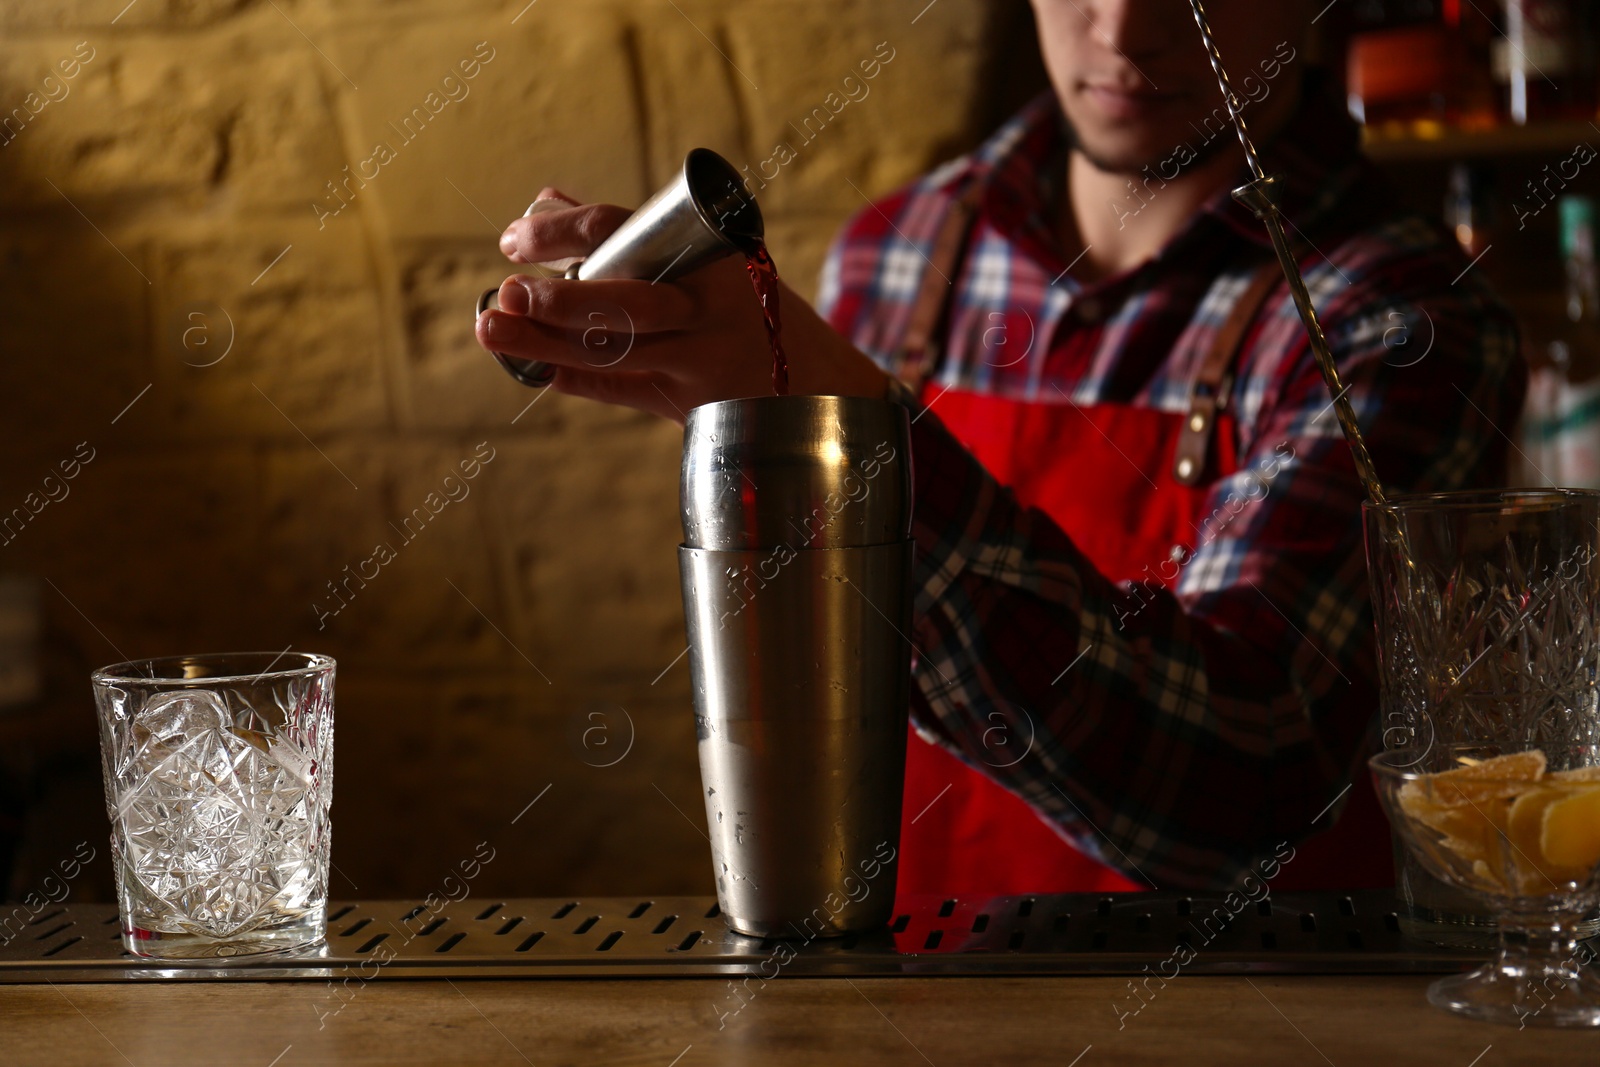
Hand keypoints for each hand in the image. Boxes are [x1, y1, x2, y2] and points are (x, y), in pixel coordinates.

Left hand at [474, 190, 890, 422]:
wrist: (823, 386)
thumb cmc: (752, 311)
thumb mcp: (711, 259)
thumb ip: (631, 233)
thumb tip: (547, 199)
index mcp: (706, 252)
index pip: (621, 228)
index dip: (561, 230)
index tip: (515, 238)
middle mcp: (705, 306)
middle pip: (620, 303)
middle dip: (556, 299)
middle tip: (505, 291)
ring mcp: (701, 360)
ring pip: (611, 353)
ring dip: (544, 345)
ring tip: (491, 330)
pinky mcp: (696, 403)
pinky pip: (621, 390)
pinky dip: (575, 379)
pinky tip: (534, 370)